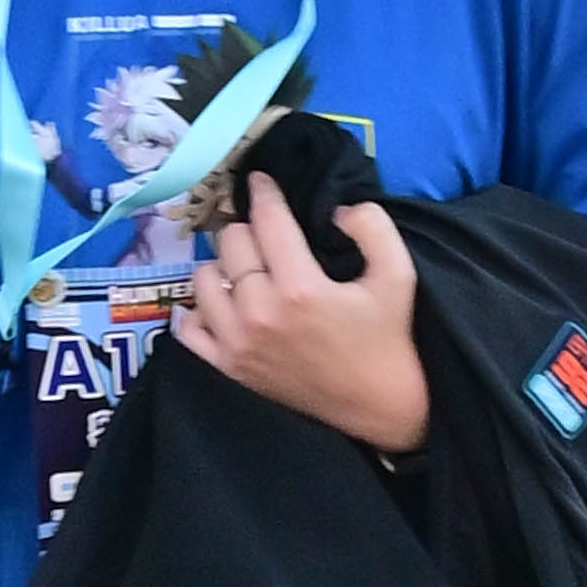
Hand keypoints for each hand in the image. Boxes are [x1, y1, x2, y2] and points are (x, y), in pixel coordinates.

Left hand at [174, 181, 430, 450]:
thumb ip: (372, 227)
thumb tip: (335, 208)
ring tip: (246, 270)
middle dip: (248, 229)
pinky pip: (188, 327)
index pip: (266, 220)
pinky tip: (221, 302)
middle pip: (230, 242)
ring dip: (223, 265)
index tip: (261, 181)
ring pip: (203, 277)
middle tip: (266, 235)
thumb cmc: (387, 337)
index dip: (264, 192)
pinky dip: (198, 309)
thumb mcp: (399, 275)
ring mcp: (238, 343)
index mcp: (301, 288)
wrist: (378, 405)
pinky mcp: (228, 368)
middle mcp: (261, 313)